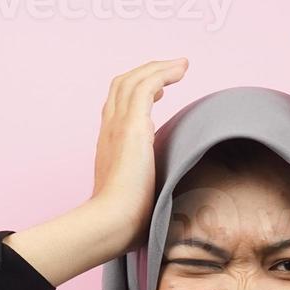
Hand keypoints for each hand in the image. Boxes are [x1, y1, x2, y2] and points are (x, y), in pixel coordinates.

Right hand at [90, 57, 189, 256]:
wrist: (111, 223)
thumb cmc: (124, 221)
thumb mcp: (135, 196)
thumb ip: (145, 187)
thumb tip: (164, 194)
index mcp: (109, 144)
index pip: (117, 106)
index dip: (137, 93)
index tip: (158, 92)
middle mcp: (109, 129)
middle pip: (122, 85)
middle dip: (147, 73)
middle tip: (171, 71)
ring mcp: (118, 125)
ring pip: (134, 80)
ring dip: (159, 68)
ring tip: (181, 65)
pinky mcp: (131, 127)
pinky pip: (146, 85)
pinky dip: (163, 73)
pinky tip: (180, 71)